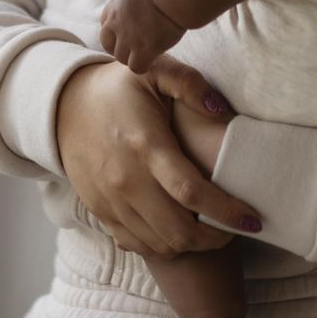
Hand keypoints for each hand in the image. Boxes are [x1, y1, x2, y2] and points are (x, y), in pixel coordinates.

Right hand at [54, 57, 260, 259]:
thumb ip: (190, 83)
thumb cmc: (118, 88)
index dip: (228, 212)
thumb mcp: (153, 71)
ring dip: (192, 245)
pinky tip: (179, 232)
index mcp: (146, 145)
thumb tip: (221, 109)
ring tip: (211, 231)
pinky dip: (163, 247)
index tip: (253, 220)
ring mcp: (111, 200)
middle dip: (215, 238)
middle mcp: (127, 179)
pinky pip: (137, 244)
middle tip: (235, 229)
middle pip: (179, 231)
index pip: (193, 193)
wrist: (63, 106)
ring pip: (160, 244)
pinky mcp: (100, 211)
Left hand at [98, 0, 186, 73]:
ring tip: (144, 54)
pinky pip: (136, 67)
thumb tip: (134, 9)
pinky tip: (151, 60)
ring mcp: (129, 37)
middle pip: (107, 43)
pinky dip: (143, 66)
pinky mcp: (143, 49)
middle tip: (133, 48)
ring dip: (131, 57)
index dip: (116, 31)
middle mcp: (117, 22)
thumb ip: (130, 3)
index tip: (127, 33)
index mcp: (115, 6)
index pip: (106, 24)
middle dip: (118, 47)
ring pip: (121, 57)